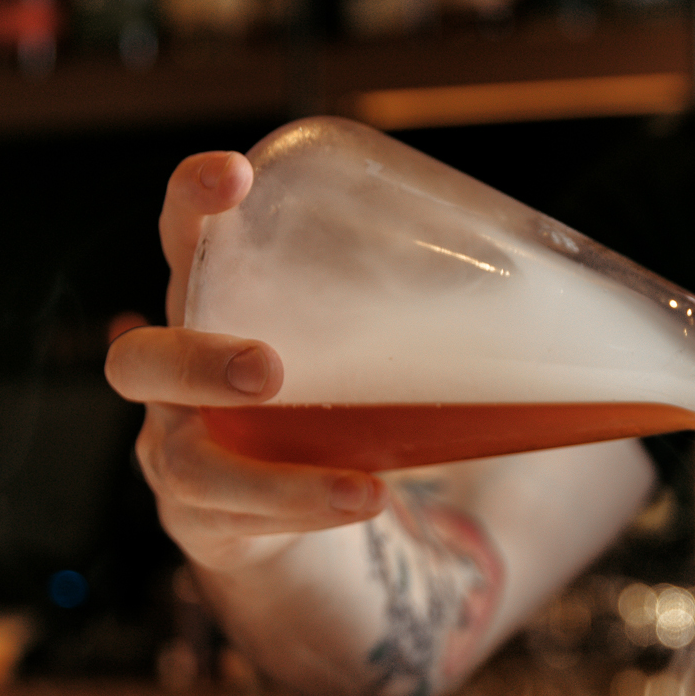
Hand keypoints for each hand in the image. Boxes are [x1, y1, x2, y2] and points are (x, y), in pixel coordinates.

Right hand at [105, 150, 383, 576]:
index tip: (234, 176)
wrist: (294, 499)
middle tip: (266, 369)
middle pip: (138, 362)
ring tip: (362, 481)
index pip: (183, 239)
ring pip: (184, 463)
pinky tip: (366, 502)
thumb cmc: (330, 387)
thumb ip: (425, 299)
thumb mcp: (362, 330)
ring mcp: (178, 453)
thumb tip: (556, 268)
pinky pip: (238, 520)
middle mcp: (175, 379)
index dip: (192, 204)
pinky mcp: (208, 519)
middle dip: (195, 360)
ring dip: (270, 473)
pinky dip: (307, 509)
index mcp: (216, 303)